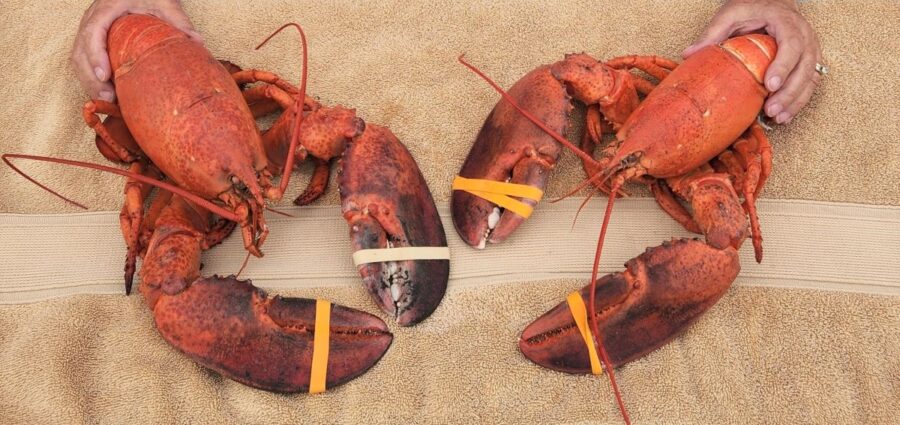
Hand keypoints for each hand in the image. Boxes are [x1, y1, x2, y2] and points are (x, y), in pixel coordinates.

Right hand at [71, 0, 201, 101]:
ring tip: (107, 103)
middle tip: (109, 98)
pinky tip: (107, 95)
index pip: (93, 31)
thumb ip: (178, 20)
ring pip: (78, 59)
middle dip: (91, 78)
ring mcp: (89, 30)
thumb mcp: (164, 2)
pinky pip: (83, 62)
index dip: (95, 55)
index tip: (105, 76)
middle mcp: (92, 19)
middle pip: (80, 50)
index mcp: (107, 8)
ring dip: (89, 83)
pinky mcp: (91, 41)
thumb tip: (197, 42)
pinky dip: (91, 80)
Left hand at [682, 0, 821, 123]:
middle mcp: (804, 35)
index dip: (783, 66)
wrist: (773, 2)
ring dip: (796, 101)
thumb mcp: (730, 14)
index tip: (769, 85)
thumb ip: (712, 33)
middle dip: (789, 92)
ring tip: (778, 118)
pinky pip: (810, 83)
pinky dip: (799, 101)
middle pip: (804, 66)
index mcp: (786, 22)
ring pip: (810, 77)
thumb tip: (688, 54)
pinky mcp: (809, 61)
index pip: (791, 44)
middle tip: (771, 110)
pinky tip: (785, 115)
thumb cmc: (752, 7)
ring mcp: (810, 49)